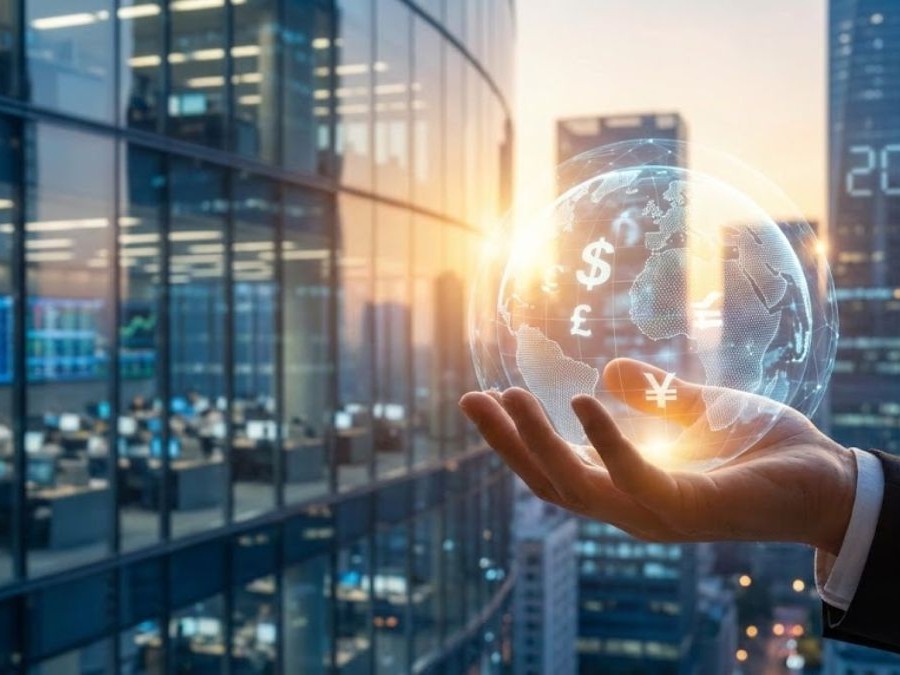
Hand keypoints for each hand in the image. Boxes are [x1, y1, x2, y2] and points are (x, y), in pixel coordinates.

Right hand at [459, 358, 856, 555]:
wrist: (830, 479)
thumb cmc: (762, 449)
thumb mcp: (699, 408)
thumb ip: (654, 395)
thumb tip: (606, 367)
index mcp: (626, 485)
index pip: (554, 469)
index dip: (513, 441)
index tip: (481, 400)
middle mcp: (630, 507)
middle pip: (549, 483)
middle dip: (506, 444)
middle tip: (470, 400)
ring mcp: (656, 515)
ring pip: (577, 487)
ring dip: (538, 443)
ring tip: (508, 397)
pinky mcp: (689, 511)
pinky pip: (636, 480)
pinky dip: (606, 442)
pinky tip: (583, 401)